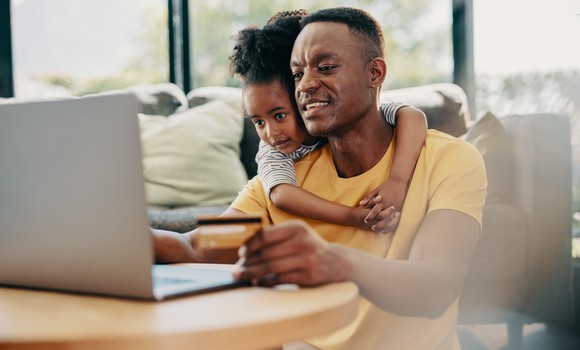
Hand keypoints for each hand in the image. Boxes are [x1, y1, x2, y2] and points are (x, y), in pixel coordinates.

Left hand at [233, 220, 350, 286]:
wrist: (337, 264)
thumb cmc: (309, 248)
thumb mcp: (297, 235)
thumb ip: (276, 237)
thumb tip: (246, 246)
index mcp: (296, 227)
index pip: (265, 236)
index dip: (249, 246)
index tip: (241, 253)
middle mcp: (302, 241)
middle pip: (266, 253)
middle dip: (248, 263)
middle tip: (237, 270)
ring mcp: (306, 259)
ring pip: (270, 268)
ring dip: (252, 274)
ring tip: (242, 277)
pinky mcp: (307, 276)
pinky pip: (279, 279)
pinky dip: (266, 282)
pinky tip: (258, 283)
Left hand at [359, 179, 406, 232]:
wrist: (398, 182)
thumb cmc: (386, 186)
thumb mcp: (376, 190)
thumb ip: (368, 197)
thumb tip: (360, 204)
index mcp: (382, 201)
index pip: (375, 210)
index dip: (370, 216)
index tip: (365, 220)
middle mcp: (388, 205)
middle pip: (382, 217)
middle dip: (377, 223)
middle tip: (372, 228)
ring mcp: (394, 207)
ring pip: (389, 219)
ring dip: (384, 226)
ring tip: (380, 231)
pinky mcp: (398, 208)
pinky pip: (395, 218)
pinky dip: (391, 224)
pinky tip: (388, 228)